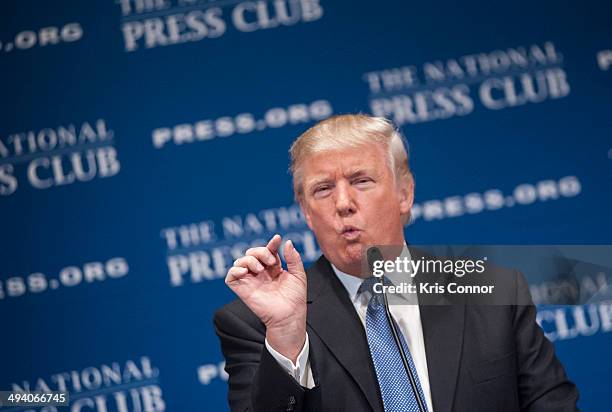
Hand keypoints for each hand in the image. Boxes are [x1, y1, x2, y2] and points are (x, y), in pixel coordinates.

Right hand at [225, 234, 306, 361]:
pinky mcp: (242, 289)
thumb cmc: (295, 298)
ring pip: (240, 260)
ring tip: (261, 269)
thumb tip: (288, 242)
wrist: (289, 316)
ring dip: (250, 259)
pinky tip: (246, 271)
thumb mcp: (298, 274)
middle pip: (252, 252)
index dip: (271, 243)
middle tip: (271, 261)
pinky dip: (235, 269)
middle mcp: (260, 273)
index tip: (277, 239)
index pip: (268, 250)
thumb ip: (293, 258)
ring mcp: (250, 280)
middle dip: (261, 251)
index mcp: (273, 268)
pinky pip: (230, 276)